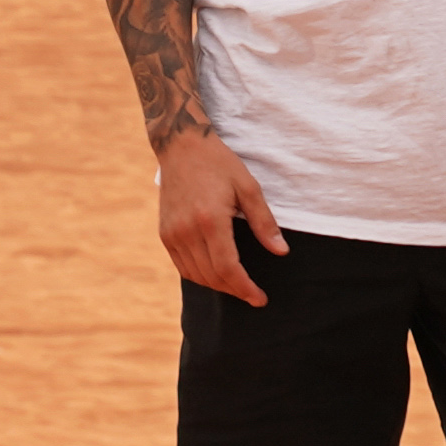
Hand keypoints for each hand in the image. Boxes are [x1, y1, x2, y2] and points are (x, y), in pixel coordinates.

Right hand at [157, 126, 286, 303]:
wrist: (181, 147)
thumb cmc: (219, 163)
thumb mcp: (248, 187)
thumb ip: (264, 222)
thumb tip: (281, 251)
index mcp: (210, 219)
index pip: (228, 268)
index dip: (245, 288)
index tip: (260, 299)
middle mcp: (187, 230)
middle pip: (212, 276)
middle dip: (235, 290)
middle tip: (253, 295)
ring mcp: (172, 233)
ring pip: (196, 275)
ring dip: (218, 286)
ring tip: (238, 286)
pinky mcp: (165, 233)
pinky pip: (182, 266)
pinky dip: (200, 276)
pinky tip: (215, 274)